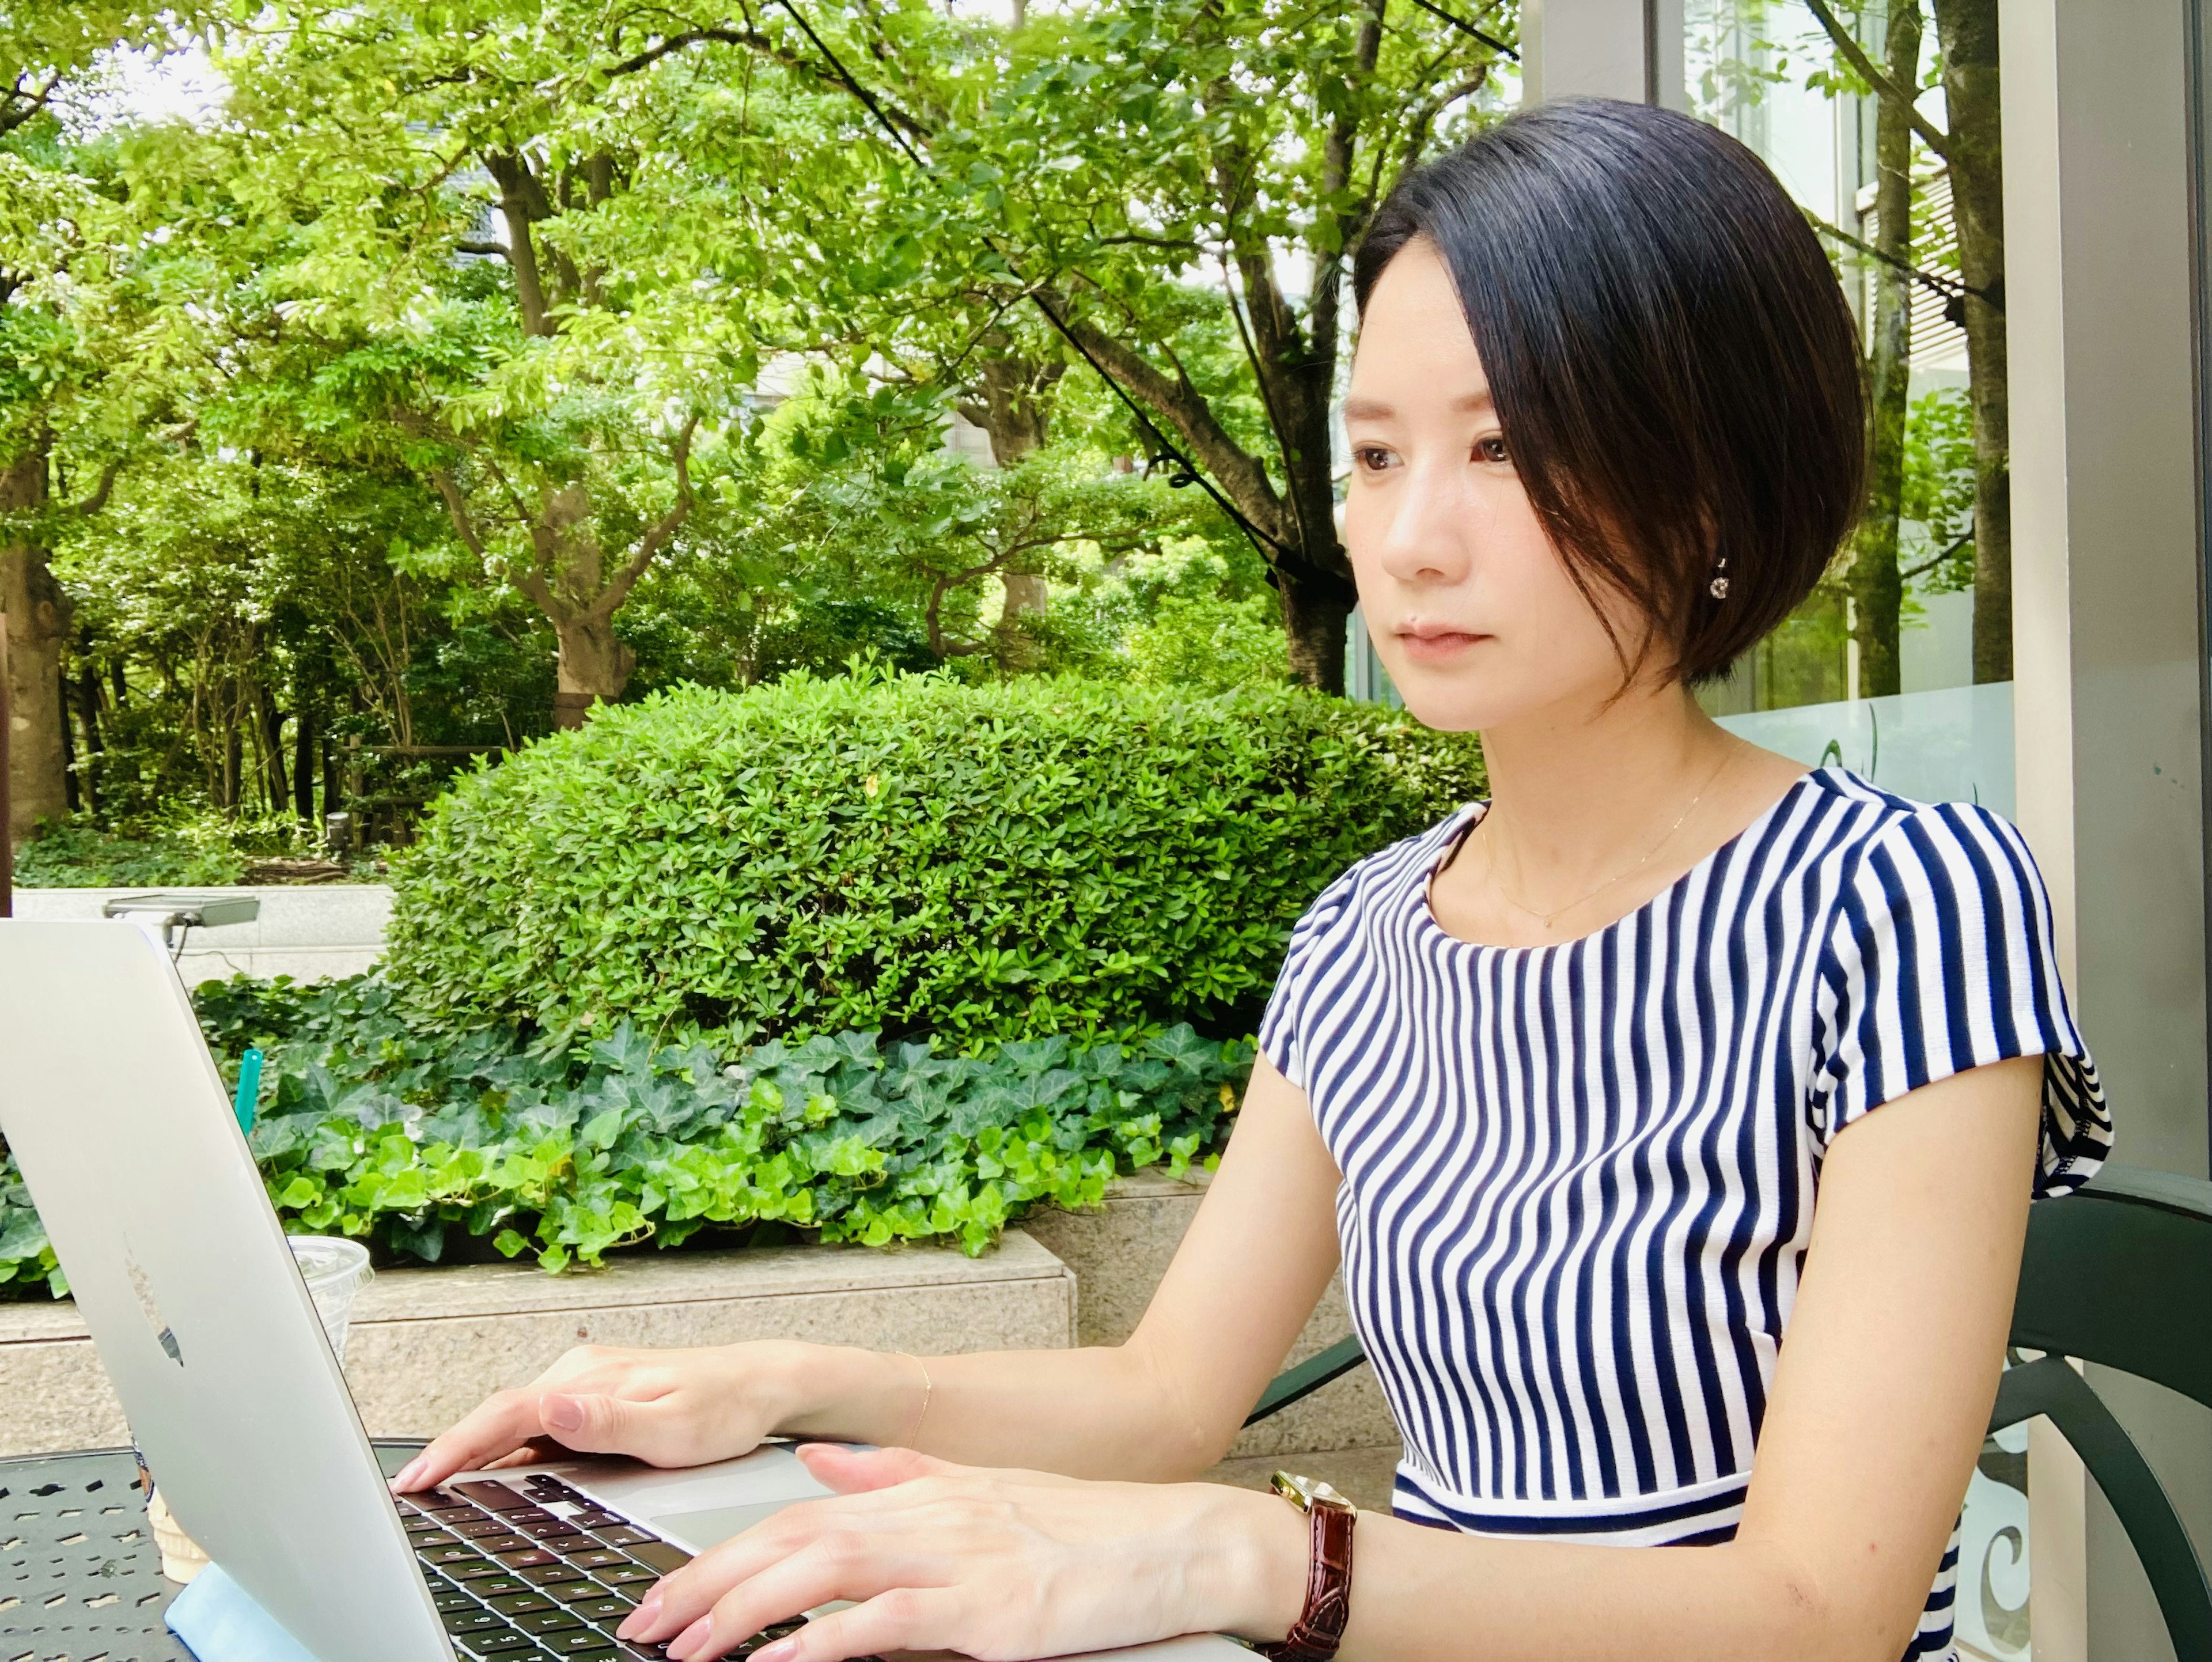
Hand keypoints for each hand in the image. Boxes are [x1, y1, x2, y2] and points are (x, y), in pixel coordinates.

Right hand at [391, 1342, 798, 1493]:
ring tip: (431, 1486)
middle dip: (448, 1453)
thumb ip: (606, 1422)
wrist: (761, 1385)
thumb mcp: (670, 1427)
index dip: (452, 1449)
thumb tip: (548, 1409)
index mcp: (586, 1380)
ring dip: (471, 1451)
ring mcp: (583, 1385)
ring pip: (512, 1422)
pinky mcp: (592, 1399)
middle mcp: (577, 1375)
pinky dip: (503, 1448)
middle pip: (496, 1418)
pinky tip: (489, 1471)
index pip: (502, 1415)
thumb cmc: (725, 1408)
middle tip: (407, 1492)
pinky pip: (535, 1426)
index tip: (415, 1479)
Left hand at [614, 1443, 1307, 1661]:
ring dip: (741, 1613)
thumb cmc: (1089, 1530)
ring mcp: (958, 1557)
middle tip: (643, 1627)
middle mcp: (930, 1513)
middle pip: (791, 1541)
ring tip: (685, 1651)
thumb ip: (896, 1475)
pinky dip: (824, 1642)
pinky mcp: (987, 1604)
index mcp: (922, 1490)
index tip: (664, 1594)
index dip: (721, 1555)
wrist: (1178, 1544)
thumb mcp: (985, 1492)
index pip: (796, 1518)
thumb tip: (818, 1464)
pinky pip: (886, 1621)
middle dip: (705, 1585)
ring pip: (823, 1572)